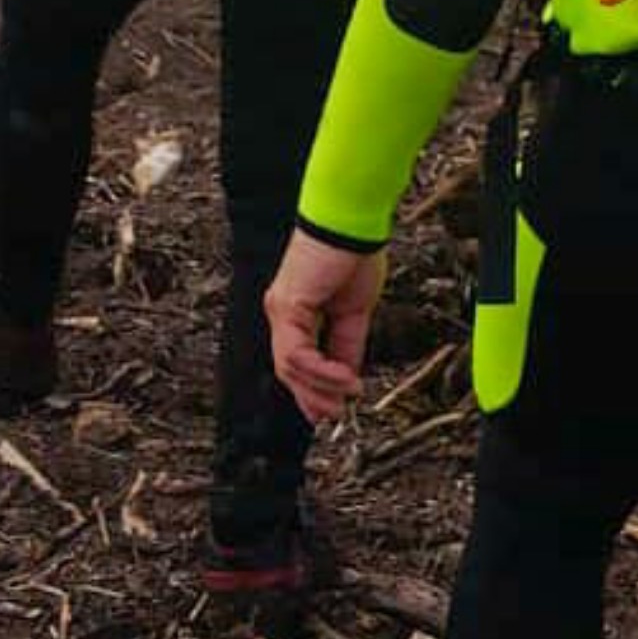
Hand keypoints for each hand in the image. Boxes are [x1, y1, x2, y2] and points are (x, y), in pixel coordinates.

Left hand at [263, 231, 386, 423]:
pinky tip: (344, 377)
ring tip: (349, 394)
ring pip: (290, 367)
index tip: (331, 412)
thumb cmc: (354, 255)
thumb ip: (347, 344)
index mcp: (297, 312)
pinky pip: (297, 353)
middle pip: (288, 370)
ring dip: (322, 387)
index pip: (298, 362)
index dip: (313, 390)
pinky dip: (321, 371)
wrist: (351, 223)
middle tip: (335, 415)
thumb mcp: (355, 311)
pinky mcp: (287, 307)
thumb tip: (348, 376)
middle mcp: (283, 312)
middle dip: (312, 398)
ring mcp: (281, 310)